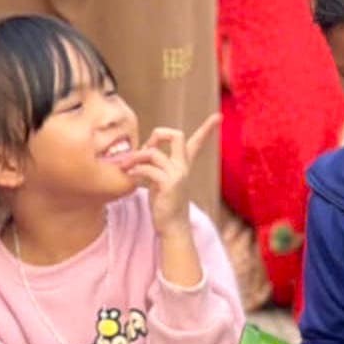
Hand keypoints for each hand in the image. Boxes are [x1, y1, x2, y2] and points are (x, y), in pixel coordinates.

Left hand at [120, 116, 219, 236]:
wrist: (172, 226)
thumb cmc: (164, 204)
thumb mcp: (160, 180)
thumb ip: (154, 165)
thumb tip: (139, 152)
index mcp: (183, 164)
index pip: (197, 142)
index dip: (207, 128)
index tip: (218, 116)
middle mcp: (183, 167)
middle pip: (177, 136)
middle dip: (160, 134)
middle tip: (146, 145)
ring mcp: (178, 175)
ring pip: (153, 153)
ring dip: (135, 158)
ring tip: (125, 167)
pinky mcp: (169, 185)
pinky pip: (148, 169)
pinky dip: (135, 170)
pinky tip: (130, 176)